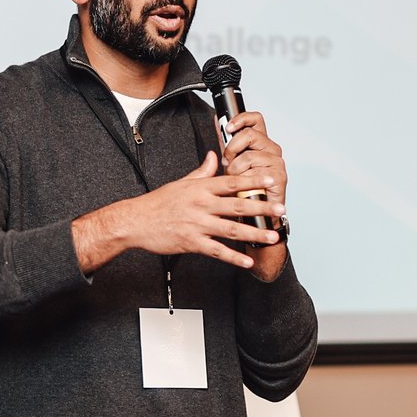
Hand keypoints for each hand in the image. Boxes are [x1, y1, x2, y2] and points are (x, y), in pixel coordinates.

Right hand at [74, 152, 282, 273]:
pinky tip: (247, 261)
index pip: (232, 181)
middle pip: (237, 205)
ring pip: (231, 229)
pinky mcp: (191, 243)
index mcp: (200, 188)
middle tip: (281, 208)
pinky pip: (217, 251)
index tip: (271, 179)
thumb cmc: (158, 202)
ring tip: (272, 236)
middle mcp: (201, 205)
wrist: (135, 221)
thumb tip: (214, 156)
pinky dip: (233, 257)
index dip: (253, 180)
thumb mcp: (181, 182)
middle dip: (261, 207)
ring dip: (254, 233)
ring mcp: (197, 225)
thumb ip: (201, 171)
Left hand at [220, 111, 286, 206]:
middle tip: (228, 162)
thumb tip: (217, 121)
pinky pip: (255, 174)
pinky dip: (245, 183)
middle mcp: (271, 149)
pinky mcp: (279, 177)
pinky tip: (245, 188)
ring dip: (236, 170)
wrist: (254, 213)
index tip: (227, 127)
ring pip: (248, 157)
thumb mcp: (231, 160)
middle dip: (232, 149)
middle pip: (250, 135)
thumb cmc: (244, 187)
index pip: (255, 120)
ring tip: (236, 180)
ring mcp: (276, 163)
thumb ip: (226, 142)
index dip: (241, 119)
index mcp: (261, 142)